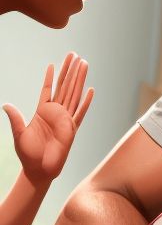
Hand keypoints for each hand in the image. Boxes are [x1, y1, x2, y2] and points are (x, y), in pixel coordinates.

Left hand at [3, 54, 93, 188]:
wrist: (39, 170)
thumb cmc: (28, 154)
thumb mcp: (18, 134)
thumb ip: (16, 118)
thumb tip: (6, 105)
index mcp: (42, 112)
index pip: (48, 90)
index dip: (50, 77)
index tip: (53, 64)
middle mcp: (56, 113)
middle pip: (64, 87)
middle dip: (69, 70)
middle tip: (74, 55)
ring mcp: (65, 120)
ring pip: (74, 94)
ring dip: (79, 79)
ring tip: (84, 64)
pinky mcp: (72, 129)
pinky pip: (81, 113)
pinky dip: (86, 102)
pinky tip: (91, 90)